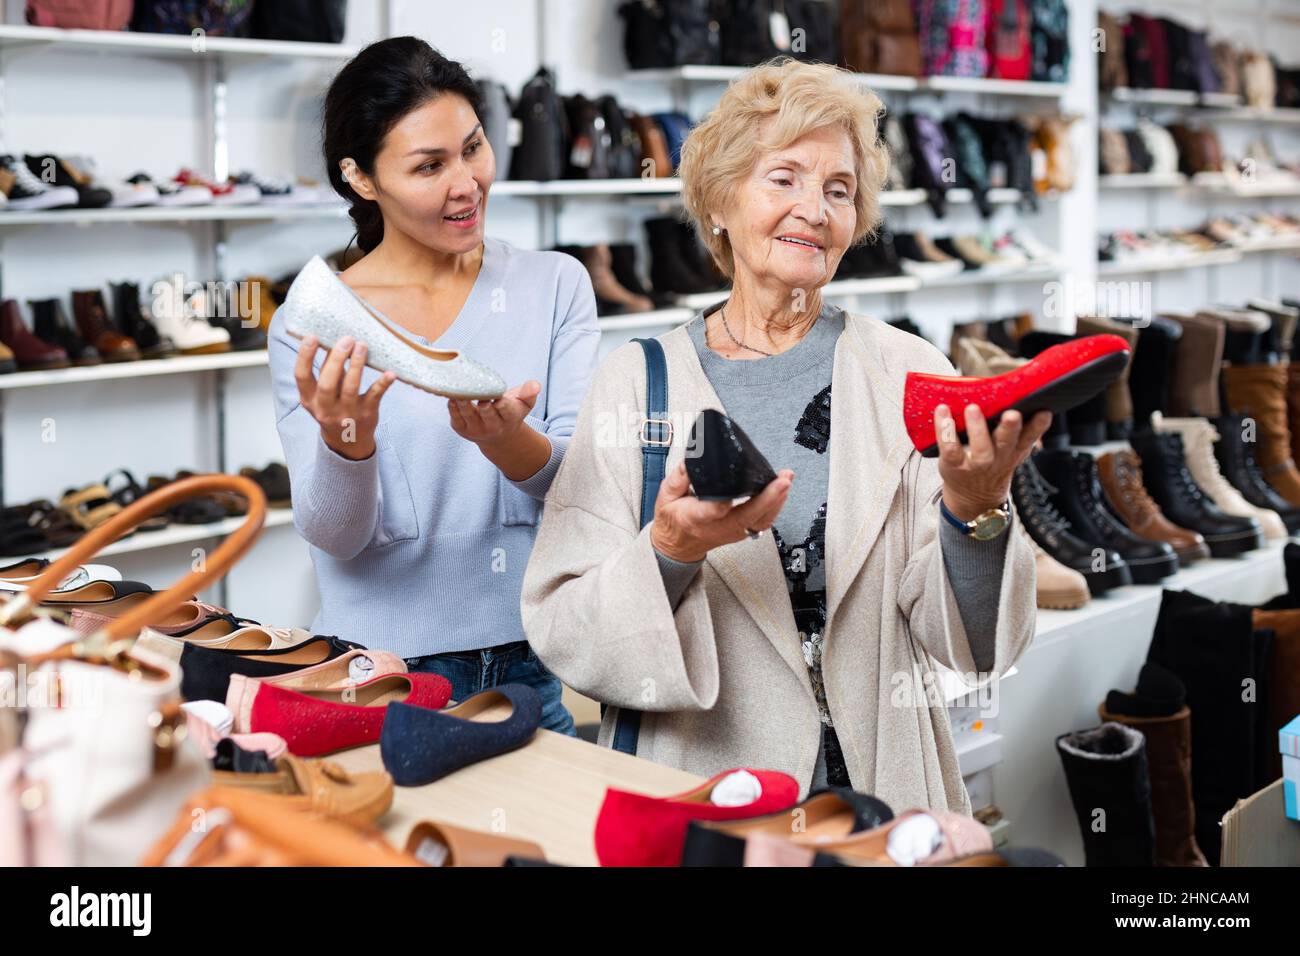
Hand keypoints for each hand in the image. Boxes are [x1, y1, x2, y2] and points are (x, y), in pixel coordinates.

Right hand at [294, 334, 395, 460]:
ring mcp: (346, 413)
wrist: (348, 441)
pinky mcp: (366, 414)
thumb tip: (332, 340)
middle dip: (336, 359)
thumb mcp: (320, 395)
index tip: (312, 337)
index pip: (301, 376)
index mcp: (309, 399)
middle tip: (346, 339)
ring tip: (362, 346)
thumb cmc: (333, 407)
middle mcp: (325, 408)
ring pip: (350, 387)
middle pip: (327, 383)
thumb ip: (324, 372)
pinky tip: (390, 373)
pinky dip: (383, 384)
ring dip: (356, 365)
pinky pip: (374, 396)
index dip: (305, 356)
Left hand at [447, 380, 540, 446]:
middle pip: (487, 413)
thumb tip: (535, 385)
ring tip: (458, 389)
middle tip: (476, 389)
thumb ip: (530, 392)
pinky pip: (455, 417)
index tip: (497, 395)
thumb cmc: (511, 412)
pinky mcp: (461, 429)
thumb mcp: (524, 403)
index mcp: (510, 418)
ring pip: (468, 414)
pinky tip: (450, 394)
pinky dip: (452, 406)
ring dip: (462, 402)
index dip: (501, 402)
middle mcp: (493, 426)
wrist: (498, 437)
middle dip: (482, 403)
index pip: (506, 409)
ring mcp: (476, 429)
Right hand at [650, 461, 793, 563]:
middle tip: (782, 480)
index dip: (723, 502)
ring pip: (761, 520)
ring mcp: (732, 532)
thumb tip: (693, 459)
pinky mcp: (741, 532)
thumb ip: (679, 477)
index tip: (732, 493)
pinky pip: (763, 522)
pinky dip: (775, 507)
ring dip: (777, 501)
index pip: (713, 510)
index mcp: (696, 517)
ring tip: (786, 480)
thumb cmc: (672, 521)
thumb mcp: (665, 496)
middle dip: (769, 497)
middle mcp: (718, 527)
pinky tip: (782, 493)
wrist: (677, 547)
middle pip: (748, 515)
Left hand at [934, 404, 1052, 520]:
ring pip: (979, 448)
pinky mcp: (953, 464)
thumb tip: (1018, 397)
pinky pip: (949, 448)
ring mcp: (975, 464)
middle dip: (1010, 428)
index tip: (1044, 411)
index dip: (1038, 427)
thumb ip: (1017, 432)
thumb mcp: (1010, 452)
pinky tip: (943, 411)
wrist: (973, 496)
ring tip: (973, 408)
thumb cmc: (991, 463)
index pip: (1029, 437)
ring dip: (977, 428)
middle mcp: (998, 458)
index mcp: (1014, 451)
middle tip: (1012, 414)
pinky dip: (945, 430)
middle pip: (1007, 443)